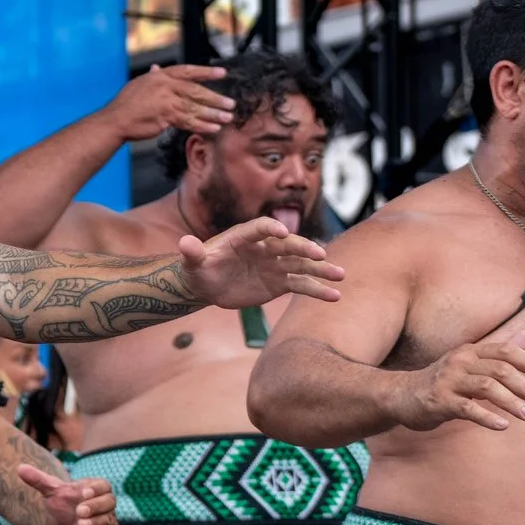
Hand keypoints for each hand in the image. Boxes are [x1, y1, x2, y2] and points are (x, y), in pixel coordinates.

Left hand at [19, 464, 118, 524]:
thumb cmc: (61, 505)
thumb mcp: (50, 492)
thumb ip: (38, 479)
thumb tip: (19, 468)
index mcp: (94, 489)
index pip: (104, 485)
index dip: (96, 489)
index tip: (82, 493)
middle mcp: (104, 503)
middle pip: (109, 501)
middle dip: (95, 506)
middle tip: (79, 511)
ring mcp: (107, 519)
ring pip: (109, 518)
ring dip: (96, 521)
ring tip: (81, 524)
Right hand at [106, 63, 236, 141]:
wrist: (115, 120)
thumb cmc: (126, 104)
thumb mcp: (139, 85)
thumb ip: (152, 77)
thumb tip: (157, 68)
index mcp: (160, 77)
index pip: (187, 71)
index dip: (206, 72)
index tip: (223, 73)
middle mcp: (164, 86)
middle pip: (196, 91)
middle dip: (215, 98)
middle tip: (230, 103)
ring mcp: (165, 102)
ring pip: (195, 107)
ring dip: (213, 114)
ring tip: (227, 117)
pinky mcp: (165, 117)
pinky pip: (188, 121)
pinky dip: (202, 125)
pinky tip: (213, 128)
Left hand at [180, 217, 343, 308]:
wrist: (208, 285)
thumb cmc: (199, 269)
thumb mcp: (192, 263)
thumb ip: (192, 253)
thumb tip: (184, 243)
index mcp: (243, 237)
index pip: (259, 228)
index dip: (270, 229)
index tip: (284, 233)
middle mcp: (264, 248)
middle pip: (287, 245)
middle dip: (303, 249)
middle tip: (320, 255)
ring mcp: (274, 265)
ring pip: (301, 265)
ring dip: (320, 269)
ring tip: (340, 275)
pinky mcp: (280, 282)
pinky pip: (301, 285)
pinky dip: (317, 290)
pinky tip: (335, 295)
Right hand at [392, 330, 524, 432]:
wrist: (400, 395)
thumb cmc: (442, 381)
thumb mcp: (470, 363)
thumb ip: (499, 352)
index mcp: (469, 351)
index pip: (504, 350)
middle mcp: (459, 362)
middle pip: (499, 369)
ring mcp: (448, 381)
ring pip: (486, 387)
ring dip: (511, 402)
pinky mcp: (439, 401)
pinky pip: (467, 408)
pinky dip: (487, 417)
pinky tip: (502, 426)